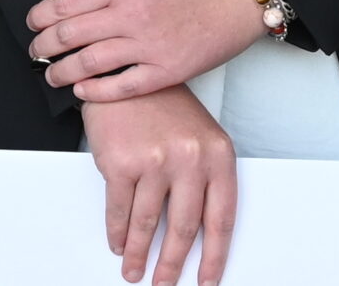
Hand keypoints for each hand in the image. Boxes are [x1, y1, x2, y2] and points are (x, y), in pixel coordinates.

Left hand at [26, 0, 266, 101]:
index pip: (64, 3)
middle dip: (44, 47)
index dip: (40, 17)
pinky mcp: (168, 69)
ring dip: (62, 72)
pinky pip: (123, 87)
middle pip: (70, 35)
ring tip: (53, 76)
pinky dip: (97, 92)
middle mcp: (129, 12)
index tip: (33, 25)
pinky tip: (83, 91)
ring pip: (90, 63)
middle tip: (36, 54)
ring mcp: (148, 43)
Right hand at [81, 85, 237, 285]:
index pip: (221, 218)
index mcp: (217, 154)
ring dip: (139, 255)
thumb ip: (204, 179)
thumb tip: (198, 233)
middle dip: (173, 265)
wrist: (124, 73)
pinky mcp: (122, 163)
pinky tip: (118, 243)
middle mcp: (190, 158)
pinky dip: (117, 234)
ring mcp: (155, 160)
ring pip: (147, 225)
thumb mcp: (199, 136)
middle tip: (165, 283)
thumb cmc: (164, 106)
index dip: (215, 256)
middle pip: (184, 229)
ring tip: (135, 271)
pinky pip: (119, 212)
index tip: (207, 279)